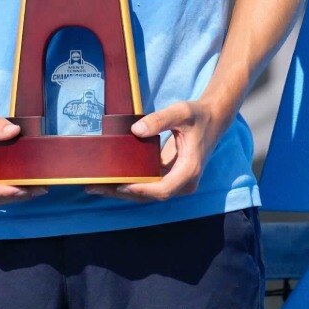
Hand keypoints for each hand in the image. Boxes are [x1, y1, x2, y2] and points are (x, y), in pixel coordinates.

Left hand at [87, 97, 230, 202]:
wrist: (213, 119)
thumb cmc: (198, 115)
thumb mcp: (181, 112)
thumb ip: (159, 119)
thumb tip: (135, 131)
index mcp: (189, 170)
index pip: (162, 189)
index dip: (139, 190)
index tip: (118, 184)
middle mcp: (184, 183)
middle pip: (150, 196)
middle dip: (122, 193)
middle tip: (94, 186)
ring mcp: (177, 183)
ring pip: (147, 194)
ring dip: (122, 191)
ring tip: (95, 186)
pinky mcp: (170, 179)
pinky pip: (148, 187)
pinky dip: (130, 185)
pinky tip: (110, 179)